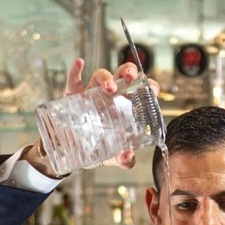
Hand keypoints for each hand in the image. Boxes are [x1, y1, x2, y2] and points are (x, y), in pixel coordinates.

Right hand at [23, 58, 161, 174]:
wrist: (71, 153)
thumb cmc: (97, 149)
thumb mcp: (113, 157)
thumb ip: (124, 160)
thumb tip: (127, 156)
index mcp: (124, 107)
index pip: (139, 90)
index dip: (148, 86)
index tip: (153, 89)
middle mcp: (110, 96)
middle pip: (121, 75)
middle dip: (128, 72)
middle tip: (130, 77)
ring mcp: (91, 93)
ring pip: (100, 76)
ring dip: (106, 77)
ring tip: (109, 87)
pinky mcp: (73, 95)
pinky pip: (74, 80)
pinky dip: (76, 71)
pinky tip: (80, 64)